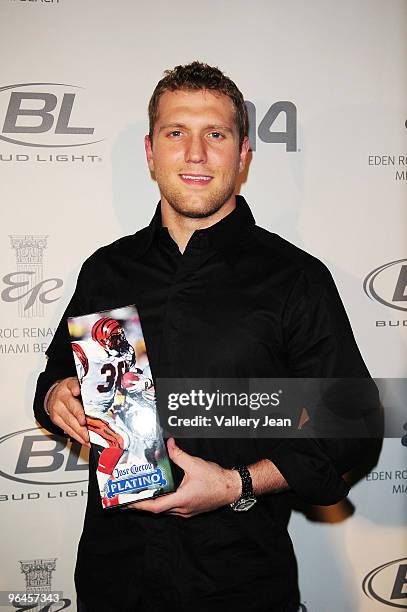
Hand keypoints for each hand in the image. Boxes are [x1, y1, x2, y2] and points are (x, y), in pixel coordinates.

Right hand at [47, 377, 89, 446]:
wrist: (54, 395)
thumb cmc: (70, 391)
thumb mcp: (78, 385)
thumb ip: (88, 390)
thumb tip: (105, 398)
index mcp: (69, 385)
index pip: (72, 384)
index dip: (75, 388)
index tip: (77, 391)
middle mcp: (62, 396)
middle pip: (72, 406)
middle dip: (79, 416)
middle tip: (86, 424)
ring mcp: (58, 408)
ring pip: (70, 421)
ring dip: (80, 431)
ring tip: (88, 437)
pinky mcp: (56, 419)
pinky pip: (67, 429)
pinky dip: (77, 436)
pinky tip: (84, 440)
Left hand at [125, 438, 240, 516]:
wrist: (232, 488)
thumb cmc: (216, 479)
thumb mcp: (194, 464)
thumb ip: (178, 455)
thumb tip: (168, 444)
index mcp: (182, 500)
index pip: (155, 506)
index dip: (140, 504)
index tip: (127, 502)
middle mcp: (183, 509)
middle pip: (158, 509)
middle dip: (143, 503)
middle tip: (129, 497)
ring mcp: (187, 511)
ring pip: (165, 510)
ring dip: (154, 503)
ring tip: (142, 494)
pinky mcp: (191, 509)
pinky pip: (173, 508)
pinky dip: (164, 501)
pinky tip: (161, 493)